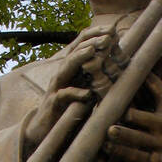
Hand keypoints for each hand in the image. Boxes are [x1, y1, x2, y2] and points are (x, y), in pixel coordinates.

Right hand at [21, 23, 116, 156]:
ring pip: (67, 67)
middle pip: (75, 50)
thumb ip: (95, 79)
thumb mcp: (85, 90)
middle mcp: (63, 73)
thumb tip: (118, 68)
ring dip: (81, 58)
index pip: (82, 44)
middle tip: (109, 36)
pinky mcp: (54, 104)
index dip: (97, 34)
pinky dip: (76, 94)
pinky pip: (64, 96)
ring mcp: (57, 87)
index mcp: (72, 68)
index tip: (114, 31)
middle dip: (92, 41)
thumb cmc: (68, 111)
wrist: (44, 131)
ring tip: (95, 51)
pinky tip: (88, 94)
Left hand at [104, 72, 161, 161]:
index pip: (146, 119)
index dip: (133, 116)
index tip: (120, 112)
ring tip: (106, 147)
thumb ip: (157, 88)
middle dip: (125, 135)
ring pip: (139, 157)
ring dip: (122, 153)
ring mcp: (159, 161)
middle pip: (141, 139)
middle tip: (110, 131)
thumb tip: (143, 67)